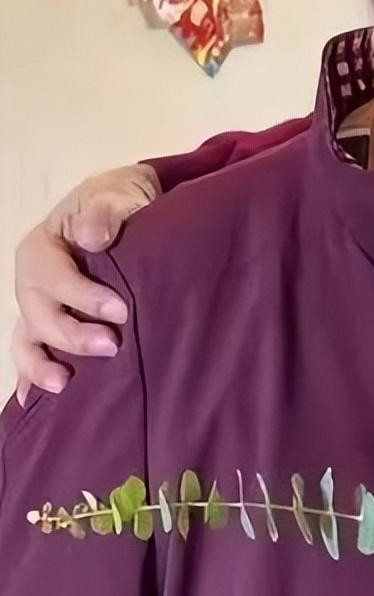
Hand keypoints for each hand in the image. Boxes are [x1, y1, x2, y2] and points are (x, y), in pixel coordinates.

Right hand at [12, 164, 159, 404]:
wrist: (125, 207)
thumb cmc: (119, 200)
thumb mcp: (116, 193)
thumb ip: (106, 211)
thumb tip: (93, 238)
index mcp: (41, 248)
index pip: (54, 278)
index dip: (83, 297)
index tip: (121, 310)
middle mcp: (31, 280)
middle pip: (38, 314)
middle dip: (71, 335)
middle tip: (113, 346)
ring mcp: (37, 304)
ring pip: (27, 339)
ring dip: (41, 364)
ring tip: (64, 385)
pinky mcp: (49, 322)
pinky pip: (31, 352)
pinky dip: (29, 376)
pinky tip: (34, 402)